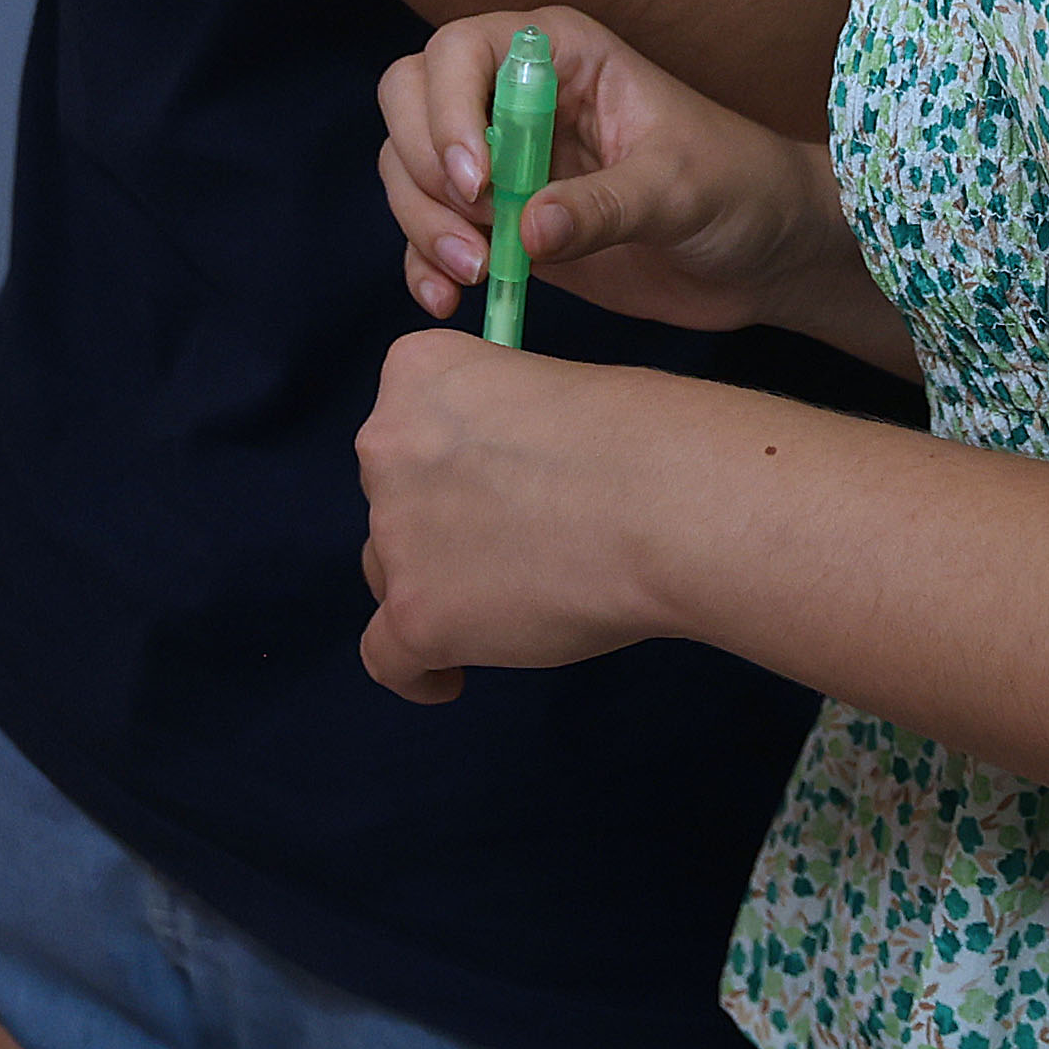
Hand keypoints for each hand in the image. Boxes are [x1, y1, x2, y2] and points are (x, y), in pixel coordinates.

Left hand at [354, 329, 669, 704]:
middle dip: (439, 524)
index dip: (450, 462)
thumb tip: (500, 495)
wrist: (663, 502)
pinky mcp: (417, 614)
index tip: (491, 485)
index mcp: (418, 372)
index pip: (405, 424)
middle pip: (393, 501)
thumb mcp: (548, 394)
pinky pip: (386, 658)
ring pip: (392, 574)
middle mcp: (386, 445)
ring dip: (436, 588)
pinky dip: (417, 672)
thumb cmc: (639, 439)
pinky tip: (449, 675)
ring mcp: (397, 532)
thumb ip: (500, 440)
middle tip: (514, 546)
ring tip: (509, 606)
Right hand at [377, 5, 842, 338]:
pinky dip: (423, 264)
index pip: (460, 51)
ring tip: (473, 275)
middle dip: (424, 166)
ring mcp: (502, 160)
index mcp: (558, 55)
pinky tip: (448, 300)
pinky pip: (429, 231)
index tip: (479, 182)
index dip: (448, 110)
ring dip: (421, 222)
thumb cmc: (737, 187)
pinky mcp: (499, 221)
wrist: (762, 254)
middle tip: (471, 228)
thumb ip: (605, 205)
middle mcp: (514, 96)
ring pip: (409, 168)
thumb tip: (525, 229)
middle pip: (411, 99)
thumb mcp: (680, 189)